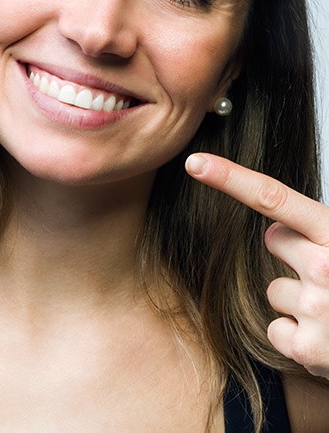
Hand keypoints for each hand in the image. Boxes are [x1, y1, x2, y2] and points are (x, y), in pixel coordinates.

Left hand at [186, 152, 328, 379]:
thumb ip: (318, 231)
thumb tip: (274, 229)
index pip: (273, 198)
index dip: (230, 178)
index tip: (195, 162)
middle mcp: (327, 266)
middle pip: (274, 239)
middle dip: (294, 251)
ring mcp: (316, 308)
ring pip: (274, 289)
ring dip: (298, 300)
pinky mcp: (307, 348)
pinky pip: (275, 328)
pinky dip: (296, 336)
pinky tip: (326, 338)